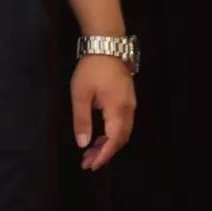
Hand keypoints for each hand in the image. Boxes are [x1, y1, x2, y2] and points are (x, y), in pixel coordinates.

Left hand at [71, 54, 135, 171]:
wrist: (106, 45)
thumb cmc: (91, 68)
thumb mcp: (80, 94)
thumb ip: (82, 119)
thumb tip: (83, 144)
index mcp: (118, 110)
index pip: (113, 140)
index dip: (103, 155)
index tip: (91, 165)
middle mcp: (129, 110)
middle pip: (120, 139)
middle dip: (105, 152)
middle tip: (88, 161)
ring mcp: (131, 104)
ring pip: (123, 132)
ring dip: (108, 144)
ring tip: (91, 152)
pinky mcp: (128, 99)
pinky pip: (123, 123)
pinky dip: (112, 133)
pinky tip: (101, 135)